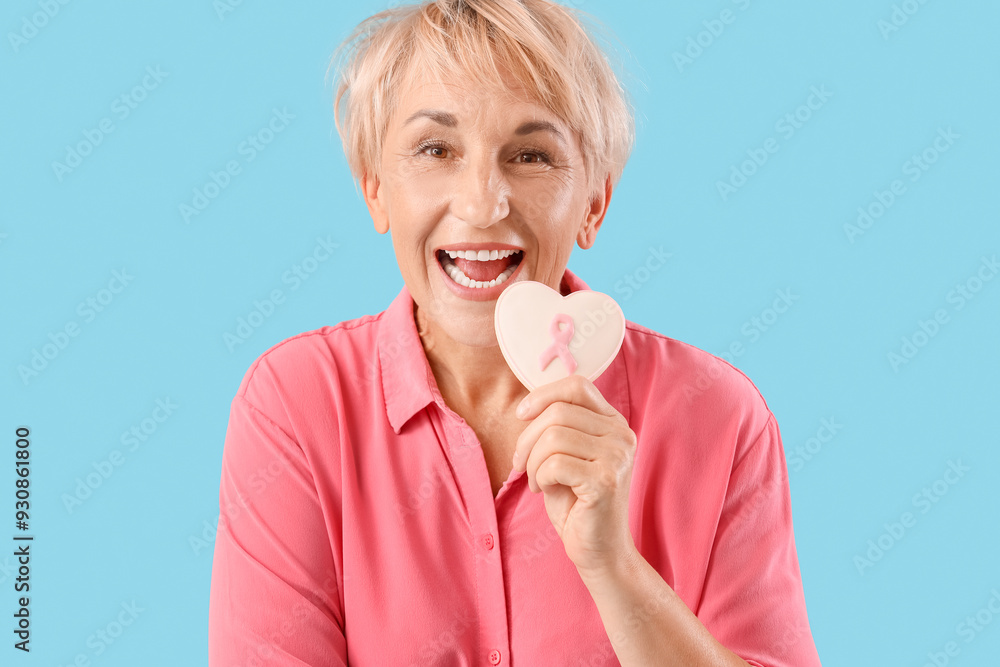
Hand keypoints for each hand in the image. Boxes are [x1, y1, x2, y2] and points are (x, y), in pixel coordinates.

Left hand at [512, 374, 637, 576]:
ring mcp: (617, 457)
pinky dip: (539, 476)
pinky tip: (543, 490)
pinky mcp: (606, 480)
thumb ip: (557, 428)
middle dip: (527, 438)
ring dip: (532, 461)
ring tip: (535, 480)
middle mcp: (622, 435)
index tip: (521, 415)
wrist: (599, 551)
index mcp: (614, 424)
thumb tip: (528, 405)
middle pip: (558, 412)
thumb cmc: (576, 504)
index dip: (543, 394)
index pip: (578, 386)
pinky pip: (554, 463)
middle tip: (521, 465)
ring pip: (553, 436)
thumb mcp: (565, 456)